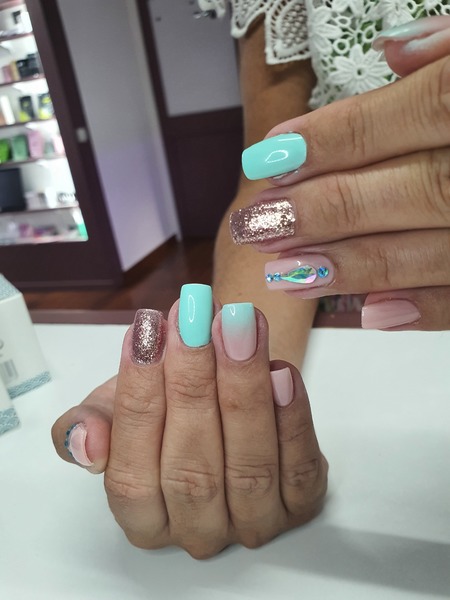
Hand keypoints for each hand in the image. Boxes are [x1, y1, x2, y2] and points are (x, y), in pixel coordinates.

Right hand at [52, 291, 326, 557]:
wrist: (223, 394)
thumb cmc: (165, 406)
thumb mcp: (113, 410)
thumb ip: (88, 426)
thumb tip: (86, 441)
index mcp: (144, 519)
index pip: (132, 474)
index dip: (137, 400)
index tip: (144, 335)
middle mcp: (199, 531)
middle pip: (192, 470)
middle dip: (191, 386)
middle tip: (192, 321)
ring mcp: (254, 522)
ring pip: (248, 466)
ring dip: (243, 389)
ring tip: (236, 326)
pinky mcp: (301, 503)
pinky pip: (298, 467)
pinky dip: (292, 420)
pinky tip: (281, 372)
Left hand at [230, 16, 449, 330]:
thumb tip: (395, 53)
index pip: (407, 115)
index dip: (332, 139)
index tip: (269, 158)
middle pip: (411, 190)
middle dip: (326, 209)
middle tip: (257, 223)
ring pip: (434, 249)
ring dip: (355, 265)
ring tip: (286, 271)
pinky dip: (428, 309)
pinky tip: (370, 315)